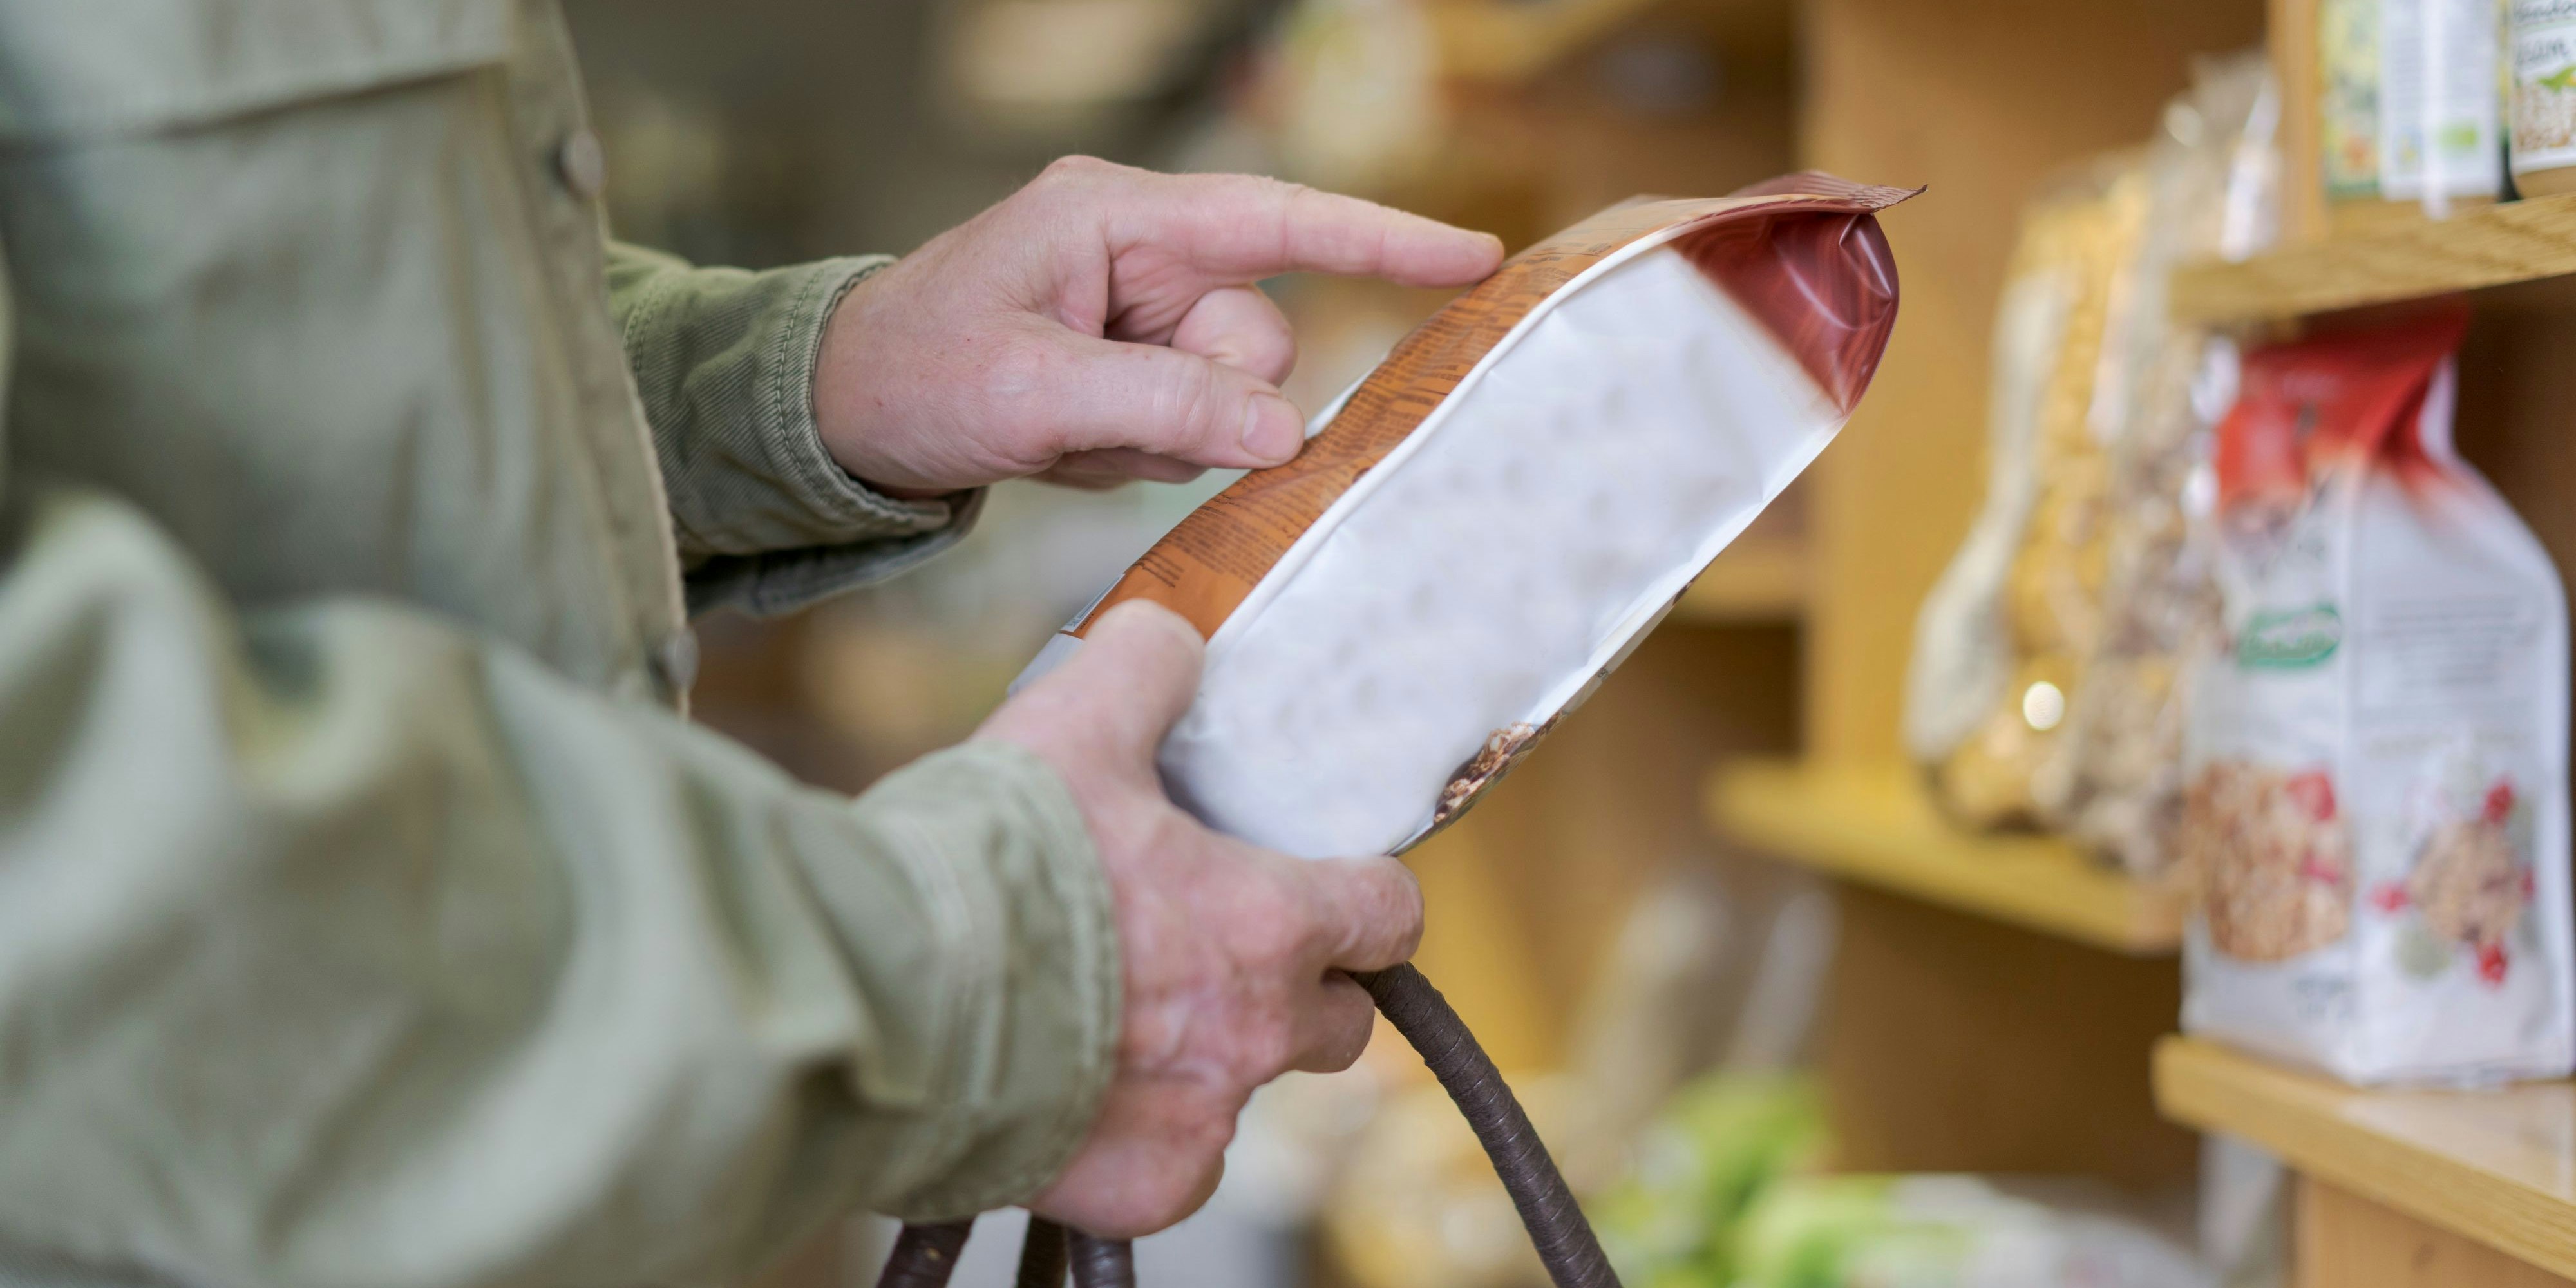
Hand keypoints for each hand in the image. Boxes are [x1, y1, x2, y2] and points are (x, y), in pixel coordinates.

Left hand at [815, 157, 1502, 492]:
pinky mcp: (1133, 373)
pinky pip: (1189, 433)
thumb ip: (1164, 405)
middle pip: (1259, 342)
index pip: (1279, 222)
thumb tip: (1284, 433)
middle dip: (1200, 401)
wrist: (836, 415)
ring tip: (1066, 433)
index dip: (1379, 241)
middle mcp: (1144, 259)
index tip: (1473, 260)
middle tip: (1104, 422)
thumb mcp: (1032, 392)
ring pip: (1229, 401)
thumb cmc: (914, 373)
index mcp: (1120, 221)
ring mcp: (1140, 319)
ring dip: (1158, 439)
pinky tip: (1064, 444)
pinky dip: (1133, 455)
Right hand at [975, 601, 1423, 1235]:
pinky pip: (1170, 1169)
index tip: (1335, 887)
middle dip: (1301, 988)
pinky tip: (1074, 1086)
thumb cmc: (987, 869)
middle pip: (1341, 1024)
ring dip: (1207, 1058)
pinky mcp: (1131, 1190)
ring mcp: (1196, 1121)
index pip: (1389, 918)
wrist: (883, 999)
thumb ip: (1144, 668)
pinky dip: (1136, 1136)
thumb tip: (1171, 638)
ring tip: (1120, 1013)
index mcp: (1266, 925)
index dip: (1368, 897)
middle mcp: (1251, 1034)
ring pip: (1244, 1095)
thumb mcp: (1071, 723)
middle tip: (1222, 949)